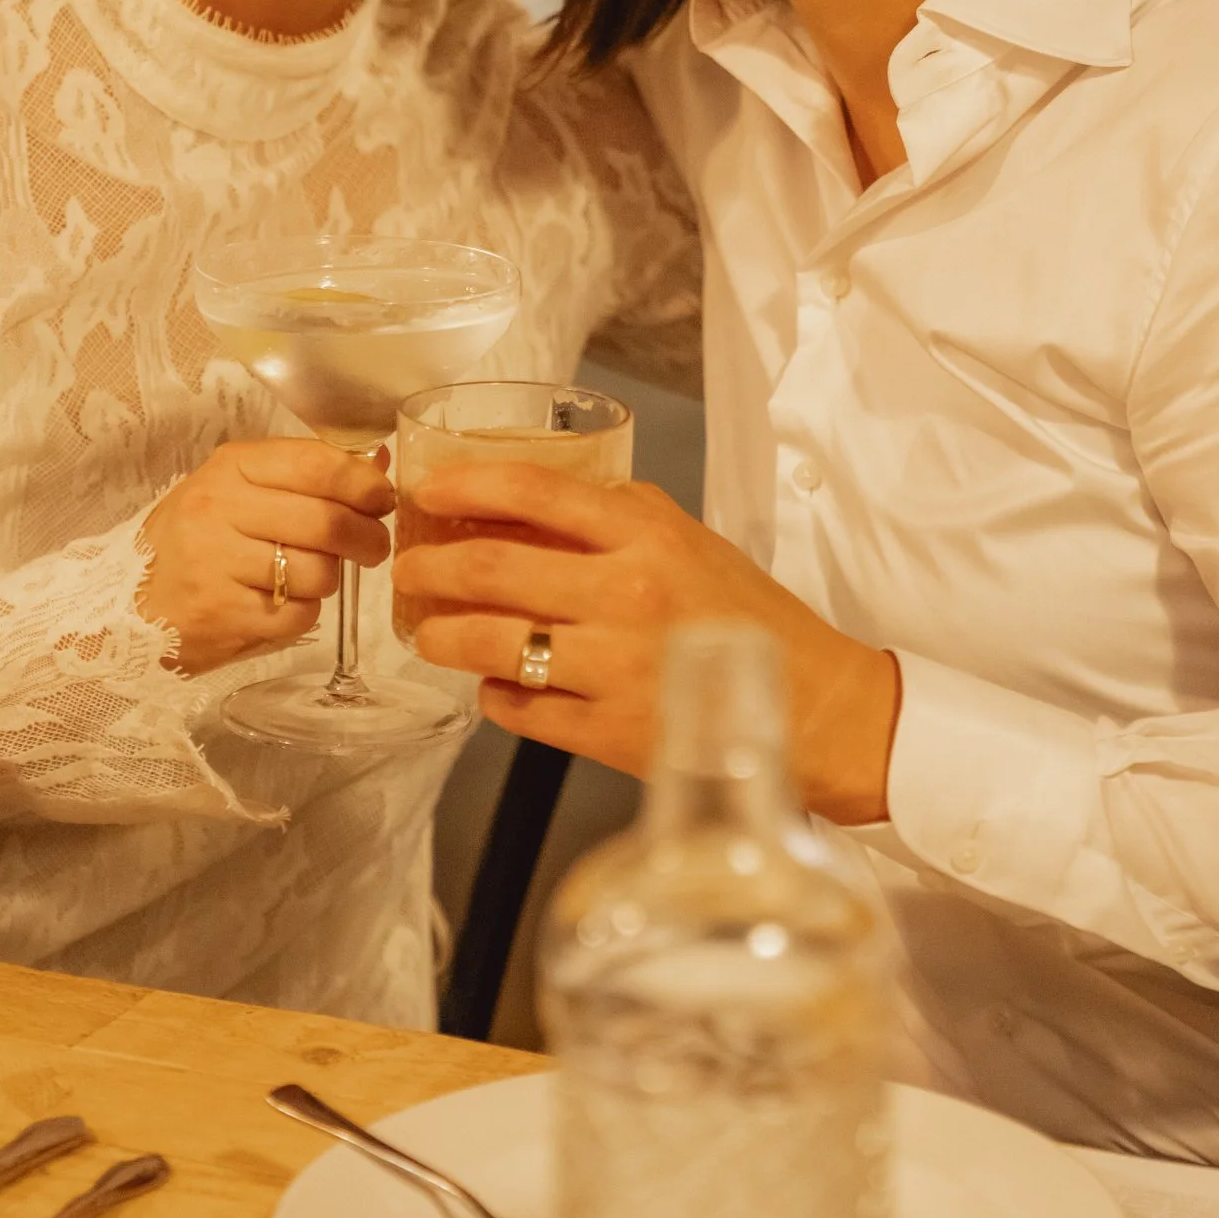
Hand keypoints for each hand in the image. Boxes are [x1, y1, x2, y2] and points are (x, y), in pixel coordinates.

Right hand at [139, 439, 393, 674]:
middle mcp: (220, 509)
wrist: (126, 606)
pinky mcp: (223, 614)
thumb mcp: (237, 491)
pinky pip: (299, 614)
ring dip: (327, 580)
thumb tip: (378, 462)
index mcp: (231, 468)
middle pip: (327, 521)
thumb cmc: (195, 543)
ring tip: (304, 578)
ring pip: (319, 572)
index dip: (364, 482)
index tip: (381, 499)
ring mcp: (218, 564)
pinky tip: (275, 605)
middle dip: (368, 538)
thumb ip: (305, 475)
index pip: (316, 463)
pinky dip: (301, 613)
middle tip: (373, 548)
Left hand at [393, 465, 899, 822]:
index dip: (465, 484)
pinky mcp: (609, 733)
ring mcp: (614, 667)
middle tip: (407, 570)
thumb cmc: (747, 618)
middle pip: (490, 570)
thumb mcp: (690, 541)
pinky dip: (491, 694)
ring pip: (489, 644)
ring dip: (440, 636)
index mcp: (648, 536)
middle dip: (428, 569)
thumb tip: (528, 502)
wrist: (811, 707)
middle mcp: (626, 595)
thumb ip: (617, 517)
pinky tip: (492, 685)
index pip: (534, 492)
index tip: (426, 489)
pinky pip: (518, 707)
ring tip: (427, 633)